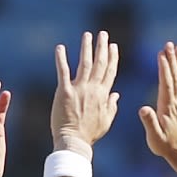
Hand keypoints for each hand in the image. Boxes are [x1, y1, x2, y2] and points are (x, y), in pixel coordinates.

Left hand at [51, 30, 119, 149]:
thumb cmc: (89, 134)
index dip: (112, 57)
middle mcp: (93, 89)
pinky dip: (61, 59)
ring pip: (85, 63)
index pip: (110, 71)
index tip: (113, 46)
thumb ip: (112, 105)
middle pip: (100, 63)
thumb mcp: (106, 121)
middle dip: (102, 47)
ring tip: (87, 35)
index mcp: (104, 95)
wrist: (74, 142)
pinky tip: (60, 47)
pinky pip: (63, 71)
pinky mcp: (64, 92)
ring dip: (86, 47)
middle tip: (102, 34)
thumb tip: (117, 94)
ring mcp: (79, 89)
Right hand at [139, 42, 176, 161]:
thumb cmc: (164, 144)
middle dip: (172, 60)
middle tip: (169, 44)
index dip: (164, 69)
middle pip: (175, 76)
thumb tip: (143, 109)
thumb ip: (149, 122)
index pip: (166, 84)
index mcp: (167, 107)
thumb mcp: (154, 137)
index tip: (161, 54)